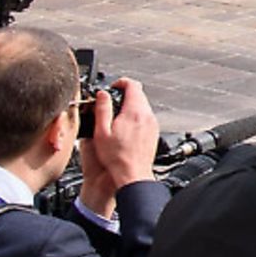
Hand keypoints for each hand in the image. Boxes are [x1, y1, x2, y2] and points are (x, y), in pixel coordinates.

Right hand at [77, 79, 160, 218]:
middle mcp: (147, 115)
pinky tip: (125, 128)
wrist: (133, 174)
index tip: (113, 87)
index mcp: (135, 112)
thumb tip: (102, 94)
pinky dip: (135, 117)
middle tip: (111, 102)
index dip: (121, 82)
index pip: (133, 85)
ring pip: (142, 106)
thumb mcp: (101, 131)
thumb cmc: (116, 157)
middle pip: (139, 94)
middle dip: (124, 94)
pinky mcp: (154, 132)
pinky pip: (145, 117)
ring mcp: (153, 124)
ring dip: (130, 106)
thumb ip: (102, 109)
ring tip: (115, 117)